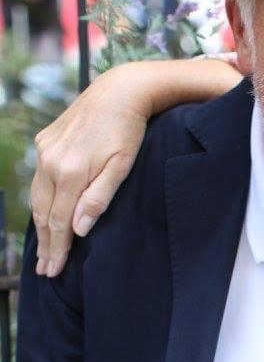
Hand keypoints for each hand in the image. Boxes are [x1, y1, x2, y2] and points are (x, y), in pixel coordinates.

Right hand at [31, 56, 240, 277]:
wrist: (118, 91)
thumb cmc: (128, 132)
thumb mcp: (121, 167)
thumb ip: (98, 199)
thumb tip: (77, 230)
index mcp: (70, 172)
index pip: (59, 221)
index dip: (57, 249)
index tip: (54, 270)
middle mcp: (51, 161)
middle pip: (44, 213)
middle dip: (45, 244)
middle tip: (46, 270)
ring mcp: (45, 150)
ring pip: (37, 197)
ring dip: (40, 225)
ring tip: (43, 250)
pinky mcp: (45, 140)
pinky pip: (39, 179)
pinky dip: (40, 201)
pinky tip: (45, 215)